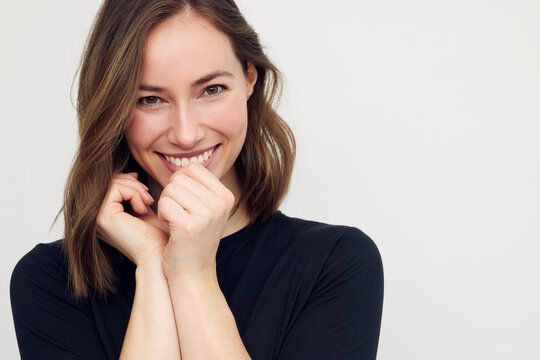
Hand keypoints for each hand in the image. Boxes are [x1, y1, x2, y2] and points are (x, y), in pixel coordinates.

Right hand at [97, 173, 168, 264]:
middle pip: (109, 181)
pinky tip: (142, 209)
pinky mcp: (102, 216)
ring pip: (112, 183)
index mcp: (103, 215)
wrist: (157, 254)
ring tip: (148, 203)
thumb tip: (133, 173)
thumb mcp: (142, 208)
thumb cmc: (155, 236)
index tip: (145, 192)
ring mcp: (95, 217)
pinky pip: (115, 188)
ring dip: (135, 189)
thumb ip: (134, 192)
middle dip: (133, 184)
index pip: (109, 184)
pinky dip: (132, 193)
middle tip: (149, 197)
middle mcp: (95, 217)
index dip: (129, 182)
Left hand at [158, 163, 234, 280]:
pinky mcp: (189, 226)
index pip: (193, 168)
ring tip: (175, 223)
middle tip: (178, 216)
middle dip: (171, 195)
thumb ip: (198, 187)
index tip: (184, 204)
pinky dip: (161, 215)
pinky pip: (163, 203)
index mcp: (226, 196)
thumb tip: (182, 166)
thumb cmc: (192, 239)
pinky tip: (170, 229)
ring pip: (169, 189)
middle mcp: (220, 203)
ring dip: (165, 205)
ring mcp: (206, 214)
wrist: (192, 273)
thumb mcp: (206, 209)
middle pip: (179, 178)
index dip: (180, 183)